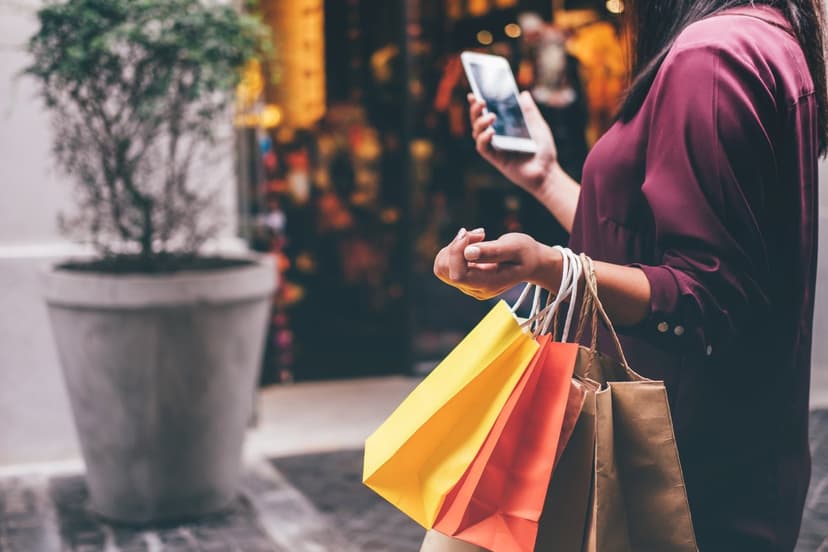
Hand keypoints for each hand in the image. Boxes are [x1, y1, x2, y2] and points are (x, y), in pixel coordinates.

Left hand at [433, 229, 560, 299]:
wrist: (531, 263)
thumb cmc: (525, 253)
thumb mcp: (514, 247)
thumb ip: (492, 251)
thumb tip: (467, 252)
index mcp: (488, 284)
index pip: (457, 275)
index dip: (456, 252)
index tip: (469, 233)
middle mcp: (475, 289)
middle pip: (445, 269)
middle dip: (455, 246)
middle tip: (479, 233)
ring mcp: (468, 285)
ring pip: (442, 265)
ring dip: (455, 246)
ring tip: (479, 236)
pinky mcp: (465, 278)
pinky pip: (447, 263)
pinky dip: (456, 248)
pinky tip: (474, 242)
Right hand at [469, 91, 558, 194]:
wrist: (547, 170)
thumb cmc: (543, 150)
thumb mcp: (537, 125)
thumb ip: (529, 110)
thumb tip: (523, 94)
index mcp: (504, 127)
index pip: (486, 113)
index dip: (477, 105)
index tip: (473, 94)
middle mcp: (497, 137)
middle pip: (477, 122)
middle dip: (475, 110)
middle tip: (481, 101)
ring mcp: (495, 148)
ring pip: (477, 134)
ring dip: (480, 123)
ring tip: (491, 116)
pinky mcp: (496, 159)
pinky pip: (483, 148)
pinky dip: (484, 138)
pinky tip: (492, 132)